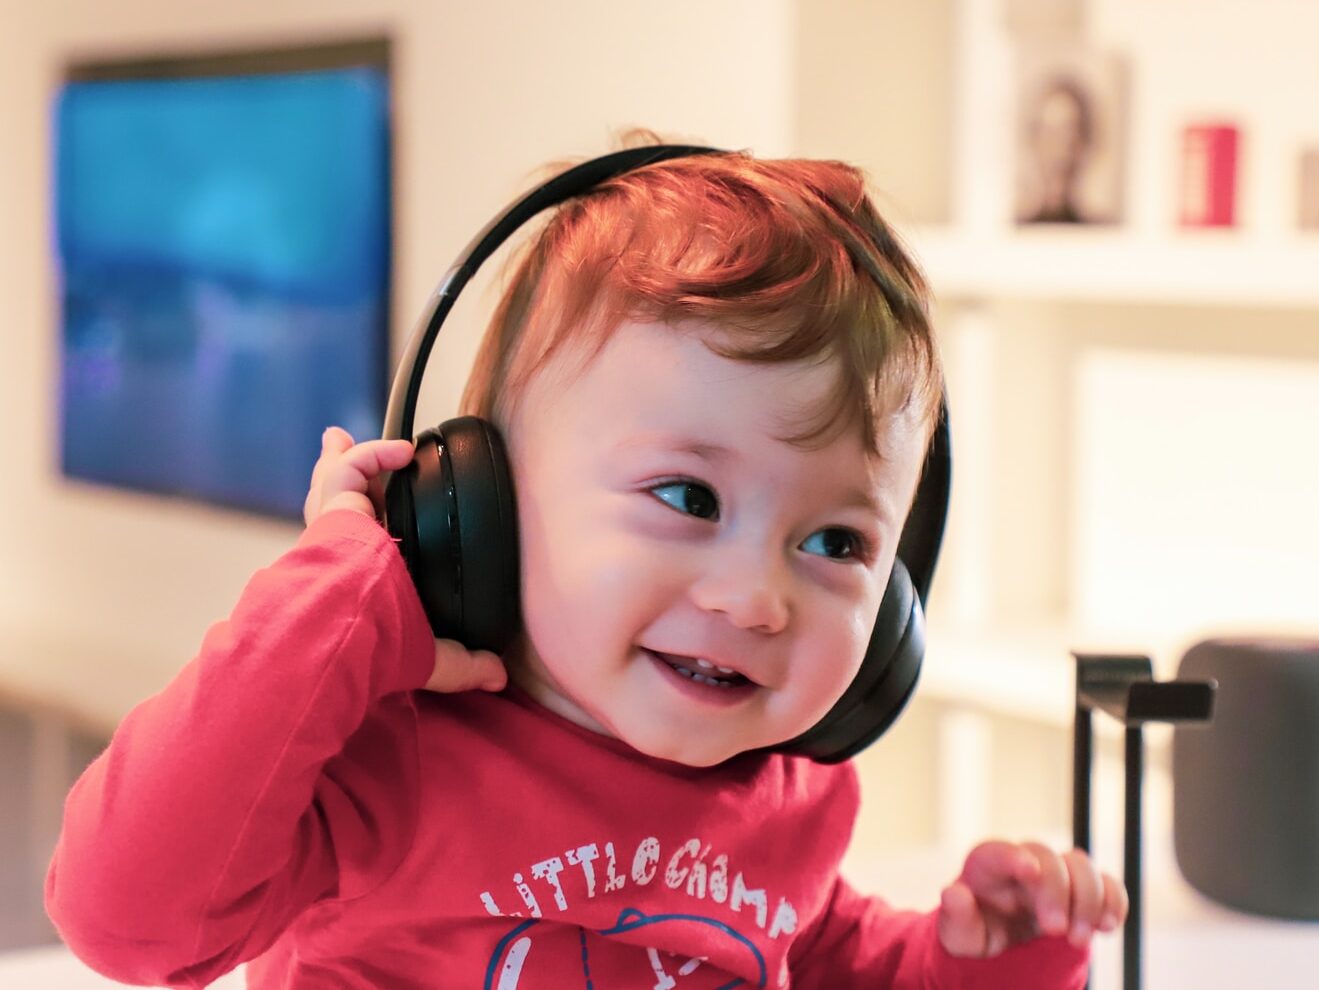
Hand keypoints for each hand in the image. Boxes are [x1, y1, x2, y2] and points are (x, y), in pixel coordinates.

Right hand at [305, 429, 508, 694]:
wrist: (350, 632)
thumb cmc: (380, 647)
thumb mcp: (432, 655)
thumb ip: (465, 663)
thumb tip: (499, 677)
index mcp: (360, 584)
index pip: (358, 552)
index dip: (364, 534)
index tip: (371, 523)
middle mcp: (341, 555)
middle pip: (335, 509)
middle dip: (336, 482)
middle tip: (334, 456)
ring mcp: (334, 530)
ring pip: (334, 485)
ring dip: (345, 458)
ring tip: (340, 438)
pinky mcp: (335, 510)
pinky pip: (351, 469)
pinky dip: (374, 454)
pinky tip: (402, 450)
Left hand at [937, 840, 1126, 958]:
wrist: (1001, 943)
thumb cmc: (976, 932)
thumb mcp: (959, 934)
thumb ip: (956, 916)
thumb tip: (953, 893)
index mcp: (987, 866)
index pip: (997, 851)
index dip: (1015, 856)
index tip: (1030, 872)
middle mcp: (1023, 861)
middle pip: (1046, 857)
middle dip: (1056, 892)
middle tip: (1056, 931)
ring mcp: (1056, 873)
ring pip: (1080, 865)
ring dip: (1088, 899)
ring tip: (1078, 938)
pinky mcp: (1081, 889)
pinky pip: (1107, 883)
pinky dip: (1113, 901)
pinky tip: (1106, 926)